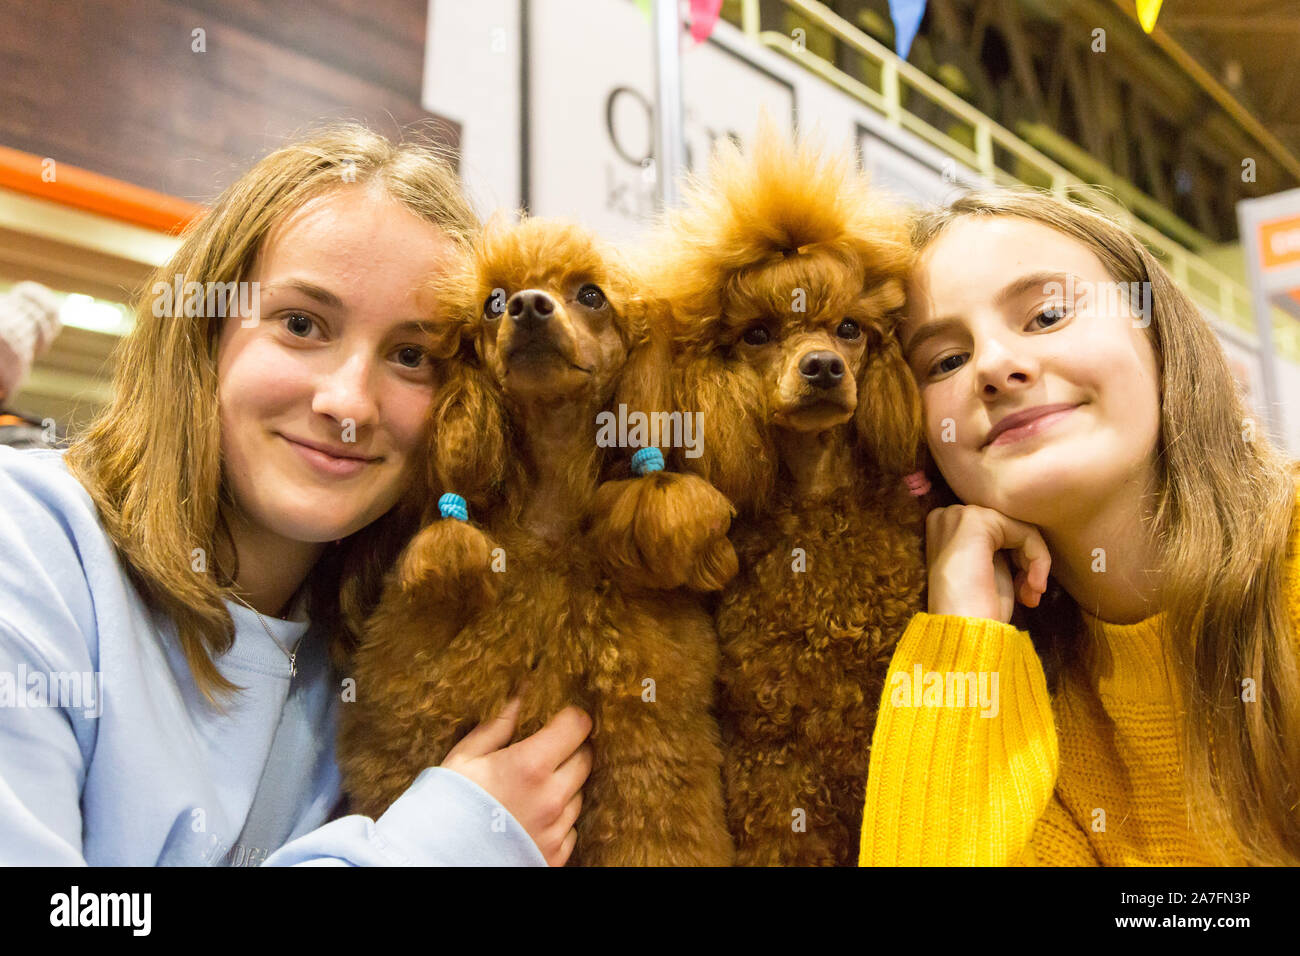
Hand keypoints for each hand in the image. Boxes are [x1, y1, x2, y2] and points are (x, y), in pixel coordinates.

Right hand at [441, 698, 592, 865]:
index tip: (562, 718)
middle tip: (548, 752)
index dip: (572, 718)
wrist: (436, 860)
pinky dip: (559, 820)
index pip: (576, 726)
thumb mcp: (464, 758)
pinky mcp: (555, 856)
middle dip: (571, 750)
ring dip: (565, 786)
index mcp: (529, 765)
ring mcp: (555, 830)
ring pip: (579, 795)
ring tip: (532, 789)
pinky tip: (533, 817)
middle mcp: (551, 798)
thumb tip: (521, 694)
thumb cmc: (447, 805)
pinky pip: (570, 829)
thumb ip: (498, 726)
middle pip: (585, 759)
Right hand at [924, 505, 1051, 622]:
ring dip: (1035, 562)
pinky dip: (1039, 559)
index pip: (994, 531)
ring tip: (1031, 594)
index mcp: (943, 530)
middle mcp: (946, 517)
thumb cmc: (973, 612)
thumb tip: (1026, 535)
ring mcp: (959, 516)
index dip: (1013, 558)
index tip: (1021, 592)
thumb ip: (998, 548)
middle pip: (1007, 526)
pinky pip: (1025, 532)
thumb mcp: (986, 571)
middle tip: (1029, 594)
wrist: (962, 633)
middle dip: (1025, 560)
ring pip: (1019, 527)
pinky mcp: (977, 521)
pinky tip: (1033, 586)